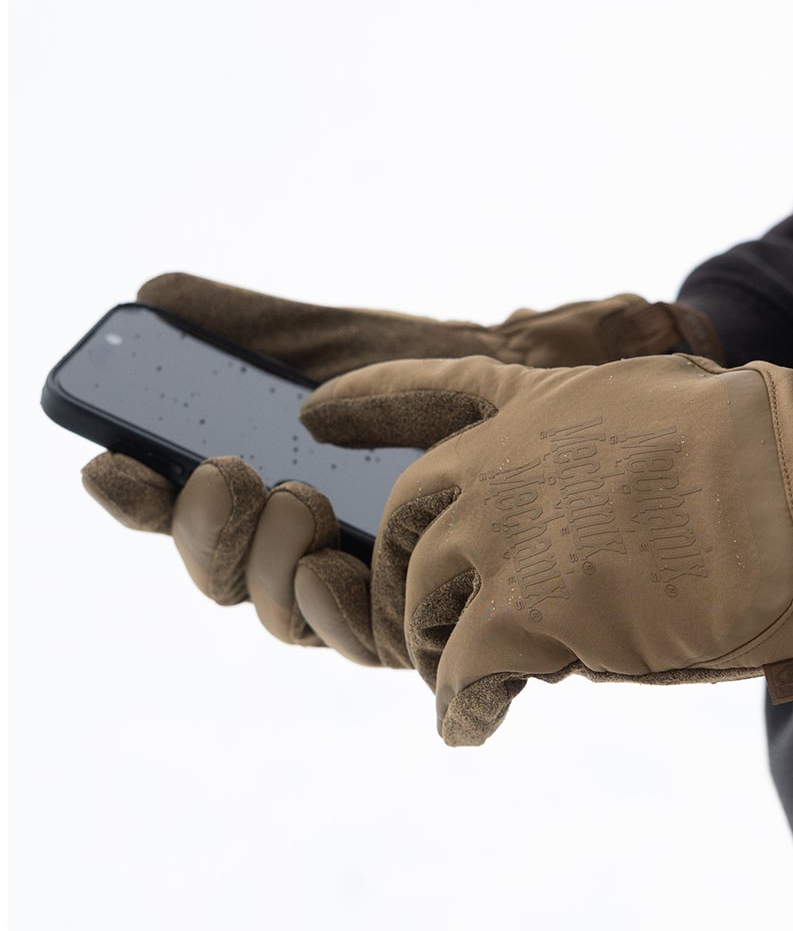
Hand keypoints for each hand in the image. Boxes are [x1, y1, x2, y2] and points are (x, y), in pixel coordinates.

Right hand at [82, 273, 720, 647]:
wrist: (548, 392)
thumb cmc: (439, 370)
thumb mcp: (344, 339)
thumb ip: (256, 325)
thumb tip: (155, 290)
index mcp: (278, 493)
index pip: (188, 512)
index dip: (140, 499)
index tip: (106, 462)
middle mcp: (312, 552)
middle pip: (225, 576)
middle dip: (210, 532)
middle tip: (228, 472)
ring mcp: (366, 590)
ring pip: (284, 616)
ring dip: (271, 567)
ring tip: (296, 498)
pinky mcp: (424, 616)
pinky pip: (363, 640)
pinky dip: (339, 607)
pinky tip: (339, 564)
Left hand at [293, 354, 792, 743]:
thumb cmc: (768, 452)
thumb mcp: (668, 403)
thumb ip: (600, 441)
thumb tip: (579, 498)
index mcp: (540, 406)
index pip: (431, 391)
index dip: (370, 402)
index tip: (315, 416)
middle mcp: (502, 462)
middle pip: (408, 516)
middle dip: (402, 566)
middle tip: (414, 613)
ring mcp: (504, 533)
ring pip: (423, 596)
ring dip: (430, 641)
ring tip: (450, 678)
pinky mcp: (525, 610)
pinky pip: (462, 669)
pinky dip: (461, 704)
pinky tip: (467, 727)